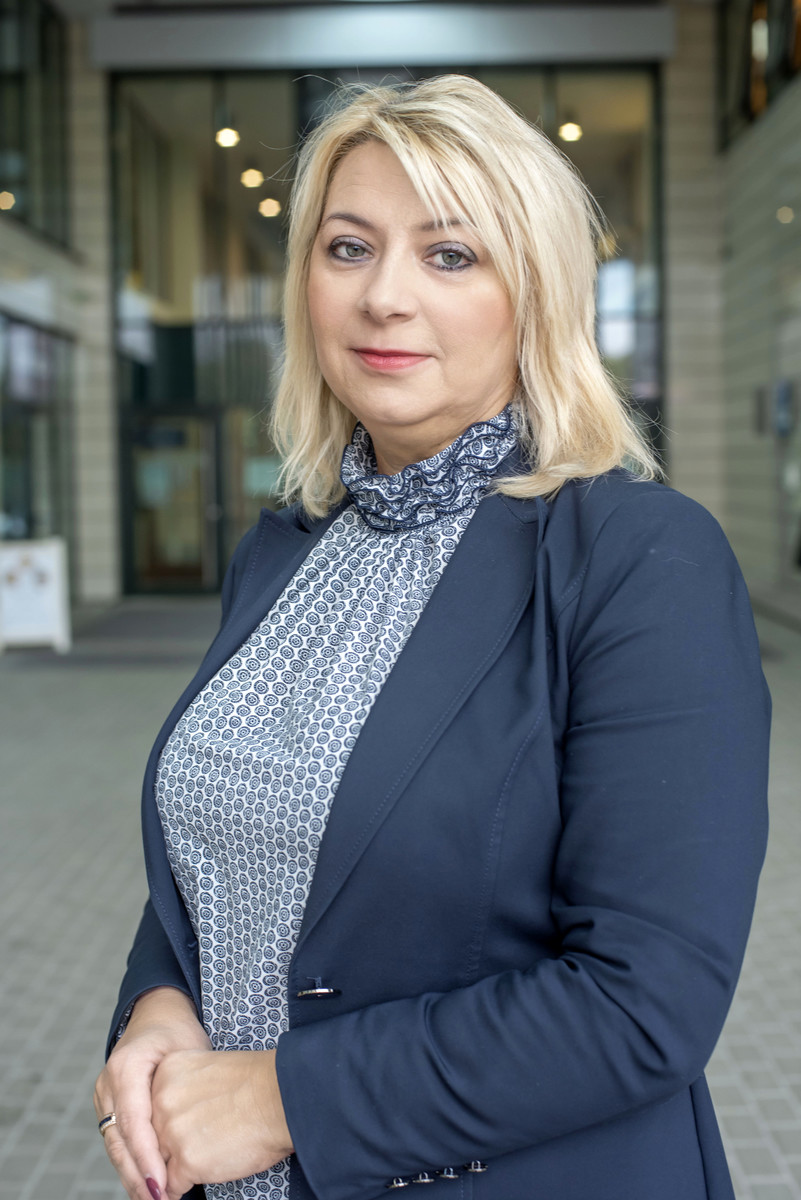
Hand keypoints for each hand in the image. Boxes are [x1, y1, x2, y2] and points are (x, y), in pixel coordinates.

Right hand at [94, 987, 210, 1199]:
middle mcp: (108, 1083)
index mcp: (126, 1066)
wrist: (157, 1014)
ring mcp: (103, 1096)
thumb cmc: (179, 1032)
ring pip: (114, 1145)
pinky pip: (116, 1140)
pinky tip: (145, 1184)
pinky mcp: (106, 1107)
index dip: (146, 1157)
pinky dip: (130, 1163)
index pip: (133, 1121)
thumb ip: (184, 1088)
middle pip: (118, 1139)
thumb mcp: (188, 1050)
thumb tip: (186, 1137)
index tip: (162, 1185)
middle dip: (137, 1175)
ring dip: (131, 1175)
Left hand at [151, 1048, 293, 1198]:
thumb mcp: (208, 1071)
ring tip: (193, 1165)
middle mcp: (162, 1100)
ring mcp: (172, 1132)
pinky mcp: (187, 1161)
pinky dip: (181, 1188)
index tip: (174, 1133)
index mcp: (166, 1072)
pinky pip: (172, 1186)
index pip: (151, 1108)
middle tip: (188, 1150)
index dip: (164, 1125)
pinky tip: (196, 1179)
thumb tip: (176, 1118)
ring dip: (172, 1170)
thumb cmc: (257, 1083)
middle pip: (152, 1137)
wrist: (282, 1097)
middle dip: (167, 1149)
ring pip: (159, 1163)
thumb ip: (183, 1090)